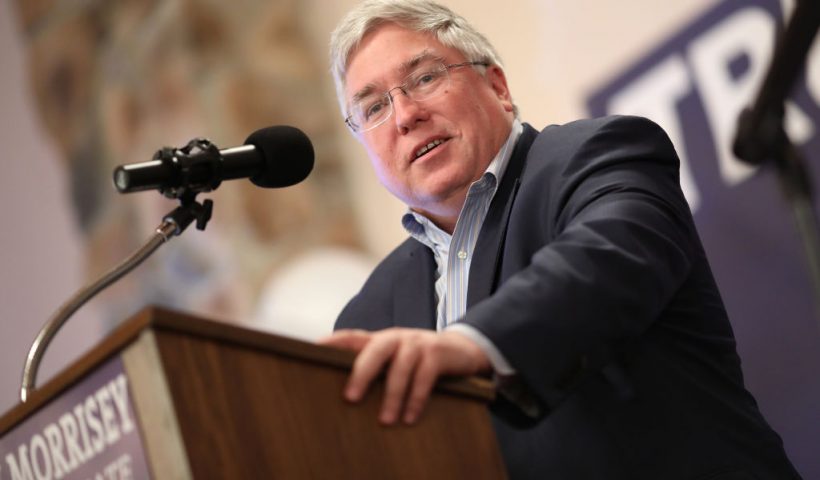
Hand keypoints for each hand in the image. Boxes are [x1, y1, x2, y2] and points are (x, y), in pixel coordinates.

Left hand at [318, 328, 490, 424]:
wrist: (462, 350)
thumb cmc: (419, 359)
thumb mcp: (395, 359)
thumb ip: (375, 368)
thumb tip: (345, 393)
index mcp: (381, 340)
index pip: (351, 336)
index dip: (332, 342)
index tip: (312, 350)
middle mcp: (396, 337)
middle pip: (375, 349)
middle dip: (362, 372)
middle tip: (350, 397)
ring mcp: (417, 344)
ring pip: (401, 367)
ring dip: (393, 396)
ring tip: (386, 421)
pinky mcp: (437, 354)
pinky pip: (424, 377)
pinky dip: (416, 398)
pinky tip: (410, 417)